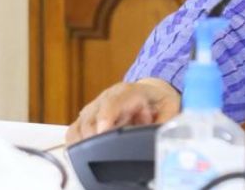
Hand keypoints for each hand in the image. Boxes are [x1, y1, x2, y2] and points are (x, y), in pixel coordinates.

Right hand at [65, 78, 180, 143]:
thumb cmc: (159, 101)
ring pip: (79, 126)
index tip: (103, 132)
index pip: (112, 102)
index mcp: (128, 91)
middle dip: (95, 137)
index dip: (105, 117)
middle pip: (90, 117)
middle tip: (105, 152)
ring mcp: (94, 108)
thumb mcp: (170, 107)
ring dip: (86, 142)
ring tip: (100, 153)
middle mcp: (106, 98)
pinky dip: (77, 144)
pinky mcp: (86, 119)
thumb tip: (161, 136)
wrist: (150, 94)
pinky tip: (87, 152)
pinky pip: (73, 132)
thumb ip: (165, 120)